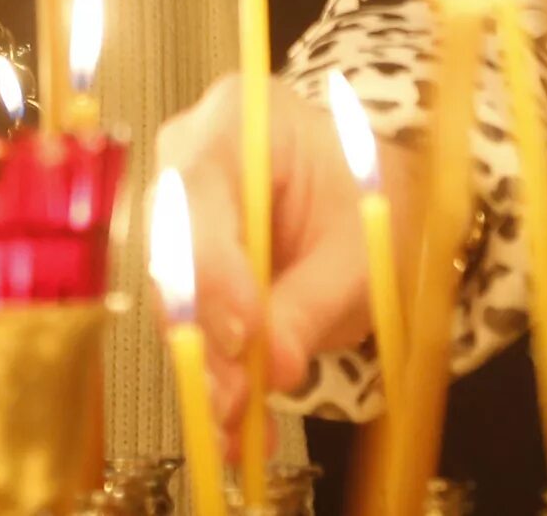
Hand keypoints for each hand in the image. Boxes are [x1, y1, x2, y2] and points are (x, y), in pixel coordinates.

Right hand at [153, 74, 404, 432]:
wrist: (373, 192)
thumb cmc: (368, 194)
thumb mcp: (361, 246)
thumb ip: (314, 299)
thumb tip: (272, 367)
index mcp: (239, 119)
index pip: (199, 187)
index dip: (212, 265)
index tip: (244, 333)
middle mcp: (190, 159)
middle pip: (173, 247)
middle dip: (205, 330)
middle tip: (239, 396)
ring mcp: (181, 212)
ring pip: (175, 296)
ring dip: (208, 366)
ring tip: (241, 426)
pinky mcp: (186, 265)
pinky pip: (189, 322)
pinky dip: (215, 375)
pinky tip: (237, 426)